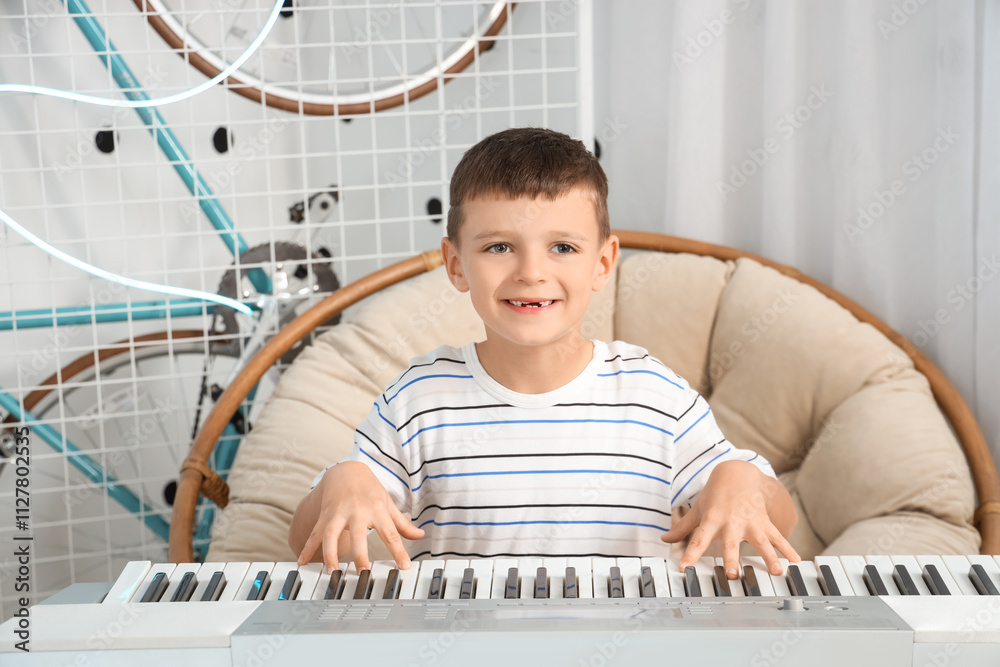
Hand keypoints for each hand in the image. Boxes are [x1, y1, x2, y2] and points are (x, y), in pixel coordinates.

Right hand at [295, 461, 423, 572]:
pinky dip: (307, 548)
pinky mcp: (324, 516)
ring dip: (330, 553)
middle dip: (360, 553)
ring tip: (331, 572)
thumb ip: (402, 523)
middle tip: (363, 572)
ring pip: (331, 534)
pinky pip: (314, 533)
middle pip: (359, 534)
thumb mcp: (388, 504)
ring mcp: (338, 513)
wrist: (346, 471)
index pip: (391, 533)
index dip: (399, 550)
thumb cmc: (370, 491)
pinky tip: (302, 562)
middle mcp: (357, 512)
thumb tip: (420, 536)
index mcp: (377, 510)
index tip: (404, 567)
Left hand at [660, 460, 799, 578]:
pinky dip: (788, 548)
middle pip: (730, 542)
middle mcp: (731, 522)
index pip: (697, 540)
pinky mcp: (764, 521)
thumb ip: (682, 528)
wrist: (738, 473)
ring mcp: (750, 522)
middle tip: (732, 574)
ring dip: (769, 556)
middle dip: (731, 558)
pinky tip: (796, 561)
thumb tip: (664, 539)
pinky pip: (777, 536)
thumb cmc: (715, 495)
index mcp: (712, 520)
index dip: (689, 554)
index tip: (683, 568)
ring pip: (761, 541)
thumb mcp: (698, 509)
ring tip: (776, 571)